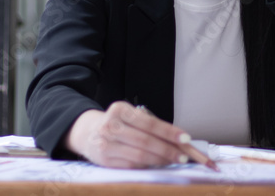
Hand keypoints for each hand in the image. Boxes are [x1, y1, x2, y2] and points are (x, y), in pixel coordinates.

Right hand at [65, 101, 193, 167]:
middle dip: (168, 149)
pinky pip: (132, 165)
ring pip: (140, 155)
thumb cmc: (118, 124)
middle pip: (146, 140)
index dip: (169, 132)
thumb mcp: (131, 116)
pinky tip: (158, 164)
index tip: (186, 138)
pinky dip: (148, 165)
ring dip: (160, 159)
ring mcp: (106, 144)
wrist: (88, 133)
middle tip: (185, 156)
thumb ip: (151, 126)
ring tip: (175, 160)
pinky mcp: (105, 160)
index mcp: (120, 110)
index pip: (150, 123)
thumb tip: (179, 140)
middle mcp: (110, 125)